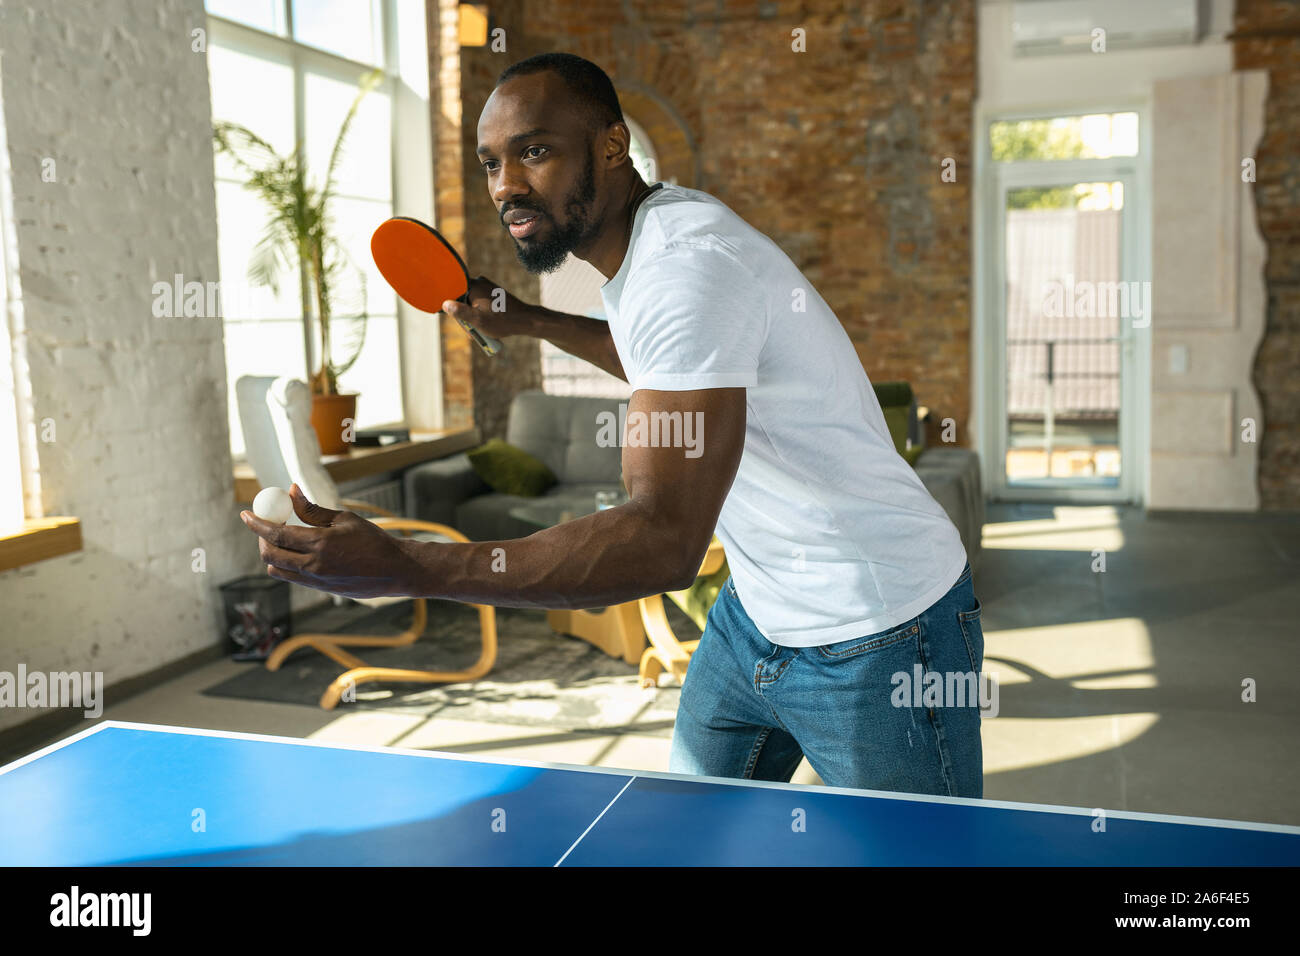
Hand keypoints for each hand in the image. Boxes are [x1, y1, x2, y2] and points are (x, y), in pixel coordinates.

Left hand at [239, 484, 420, 599]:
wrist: (395, 570)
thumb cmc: (373, 540)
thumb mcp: (344, 519)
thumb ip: (313, 509)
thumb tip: (291, 491)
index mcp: (320, 543)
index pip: (276, 533)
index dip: (257, 523)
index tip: (245, 514)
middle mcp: (314, 565)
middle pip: (270, 553)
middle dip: (261, 538)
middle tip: (267, 524)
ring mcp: (316, 580)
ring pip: (277, 569)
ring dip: (272, 552)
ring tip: (283, 538)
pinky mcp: (320, 589)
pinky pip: (292, 576)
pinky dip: (286, 563)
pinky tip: (297, 551)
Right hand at [442, 275, 534, 341]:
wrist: (527, 320)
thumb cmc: (503, 321)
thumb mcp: (478, 320)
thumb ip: (461, 312)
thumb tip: (444, 304)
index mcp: (474, 285)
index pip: (454, 296)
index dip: (456, 312)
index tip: (464, 324)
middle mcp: (480, 282)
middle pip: (463, 300)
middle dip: (466, 317)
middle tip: (474, 332)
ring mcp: (488, 286)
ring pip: (472, 303)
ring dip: (475, 318)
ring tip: (484, 329)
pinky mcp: (494, 292)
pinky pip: (481, 303)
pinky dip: (482, 314)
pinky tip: (489, 324)